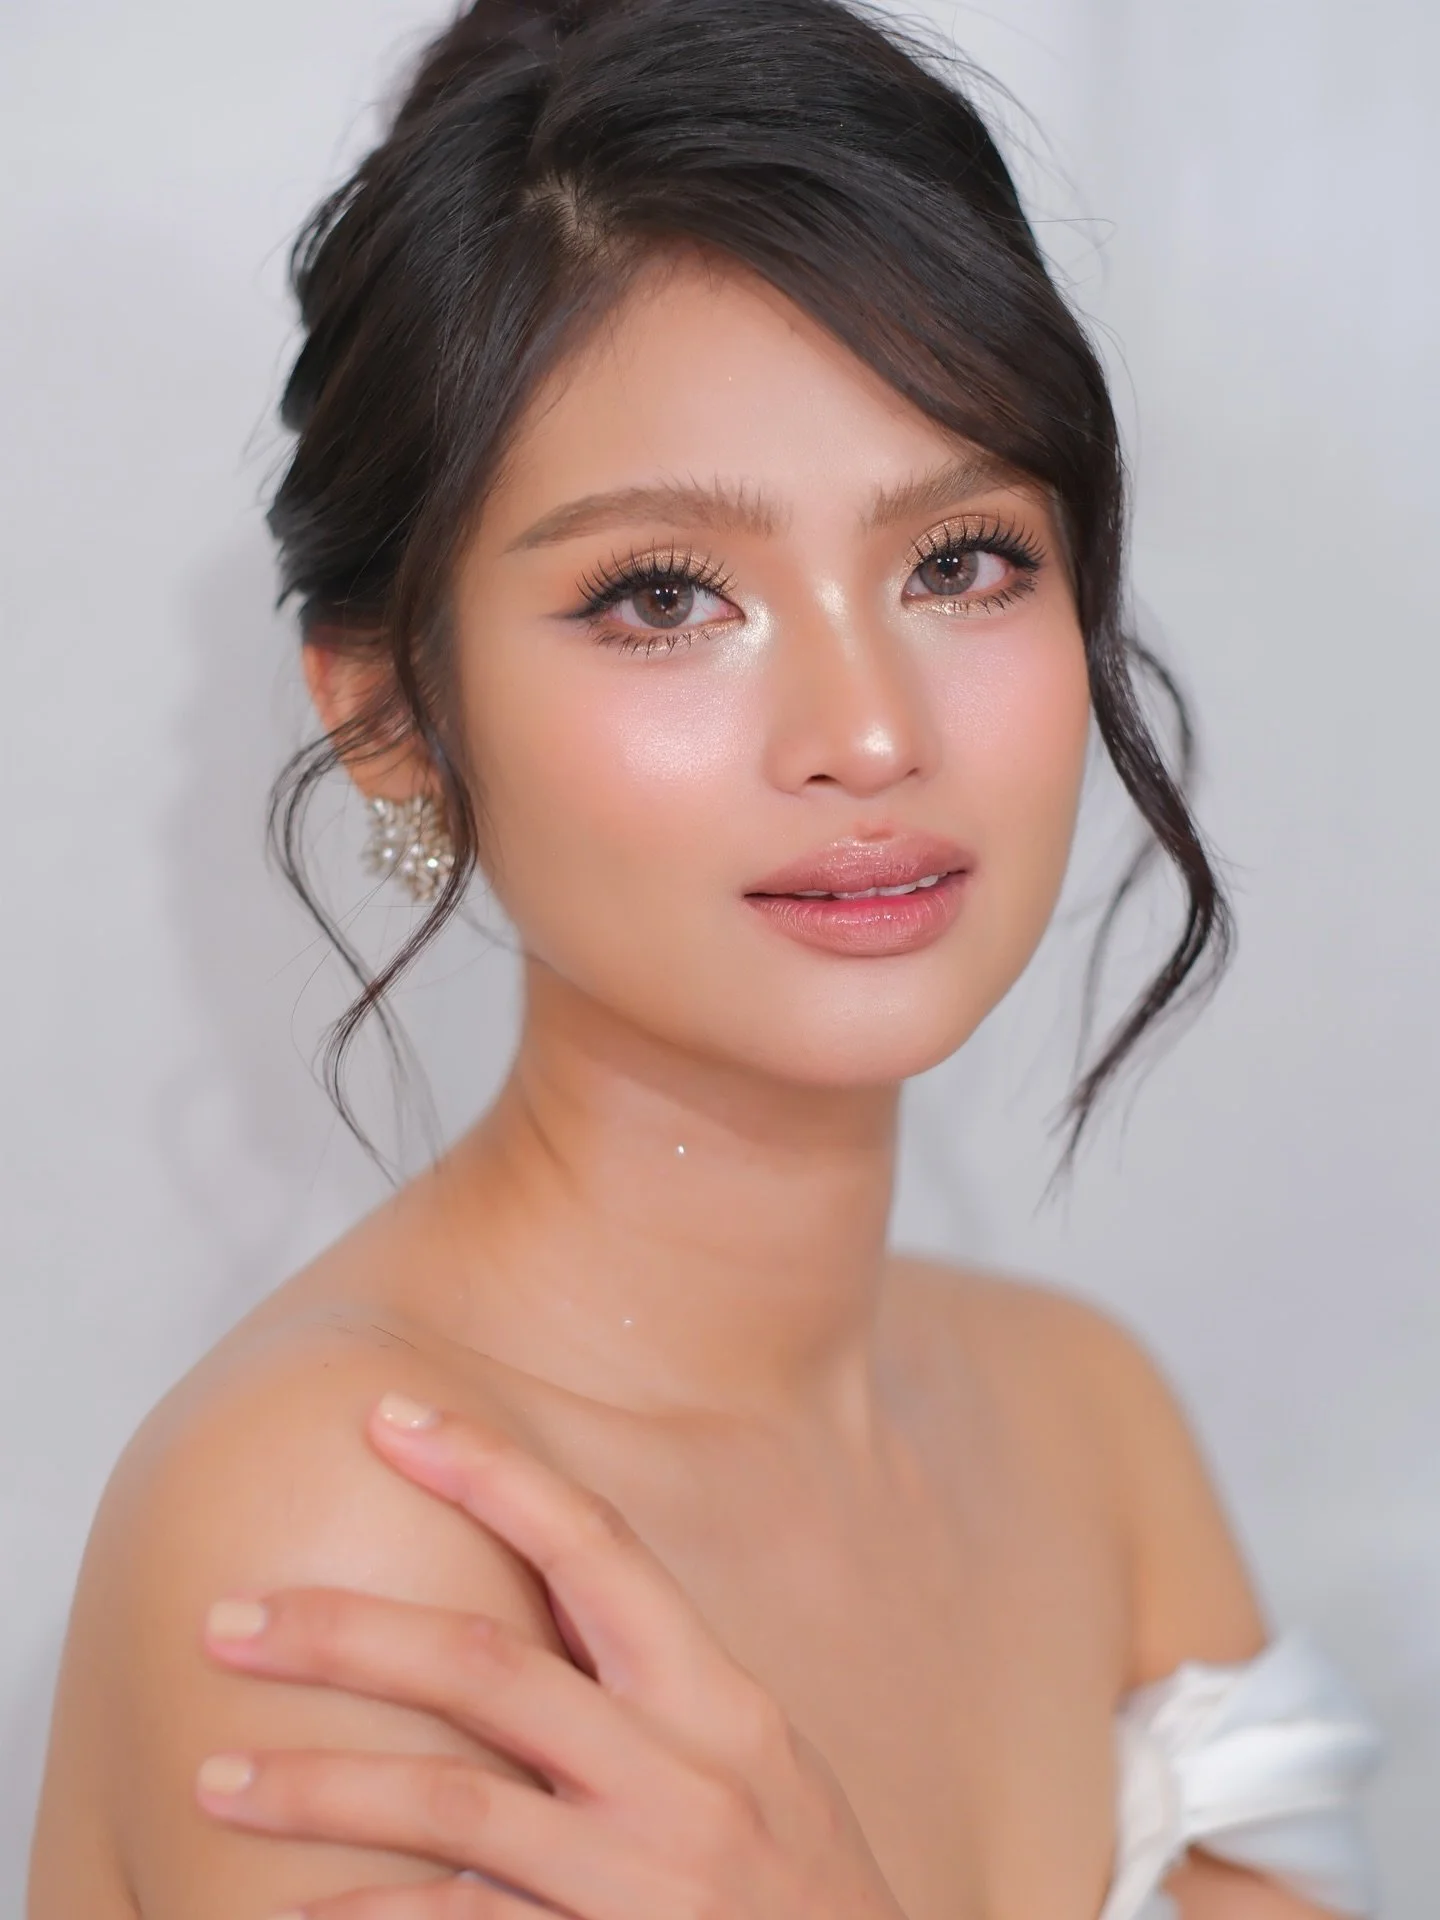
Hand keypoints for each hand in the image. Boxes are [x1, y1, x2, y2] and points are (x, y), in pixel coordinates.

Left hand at [196, 1391, 907, 1919]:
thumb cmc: (799, 1889)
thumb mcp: (753, 1766)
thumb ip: (652, 1691)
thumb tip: (523, 1602)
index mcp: (718, 1697)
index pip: (593, 1544)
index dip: (490, 1469)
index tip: (390, 1418)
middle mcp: (681, 1770)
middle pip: (486, 1662)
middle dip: (344, 1631)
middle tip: (227, 1620)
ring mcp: (642, 1875)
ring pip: (451, 1798)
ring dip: (317, 1785)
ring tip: (213, 1778)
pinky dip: (372, 1914)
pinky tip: (297, 1909)